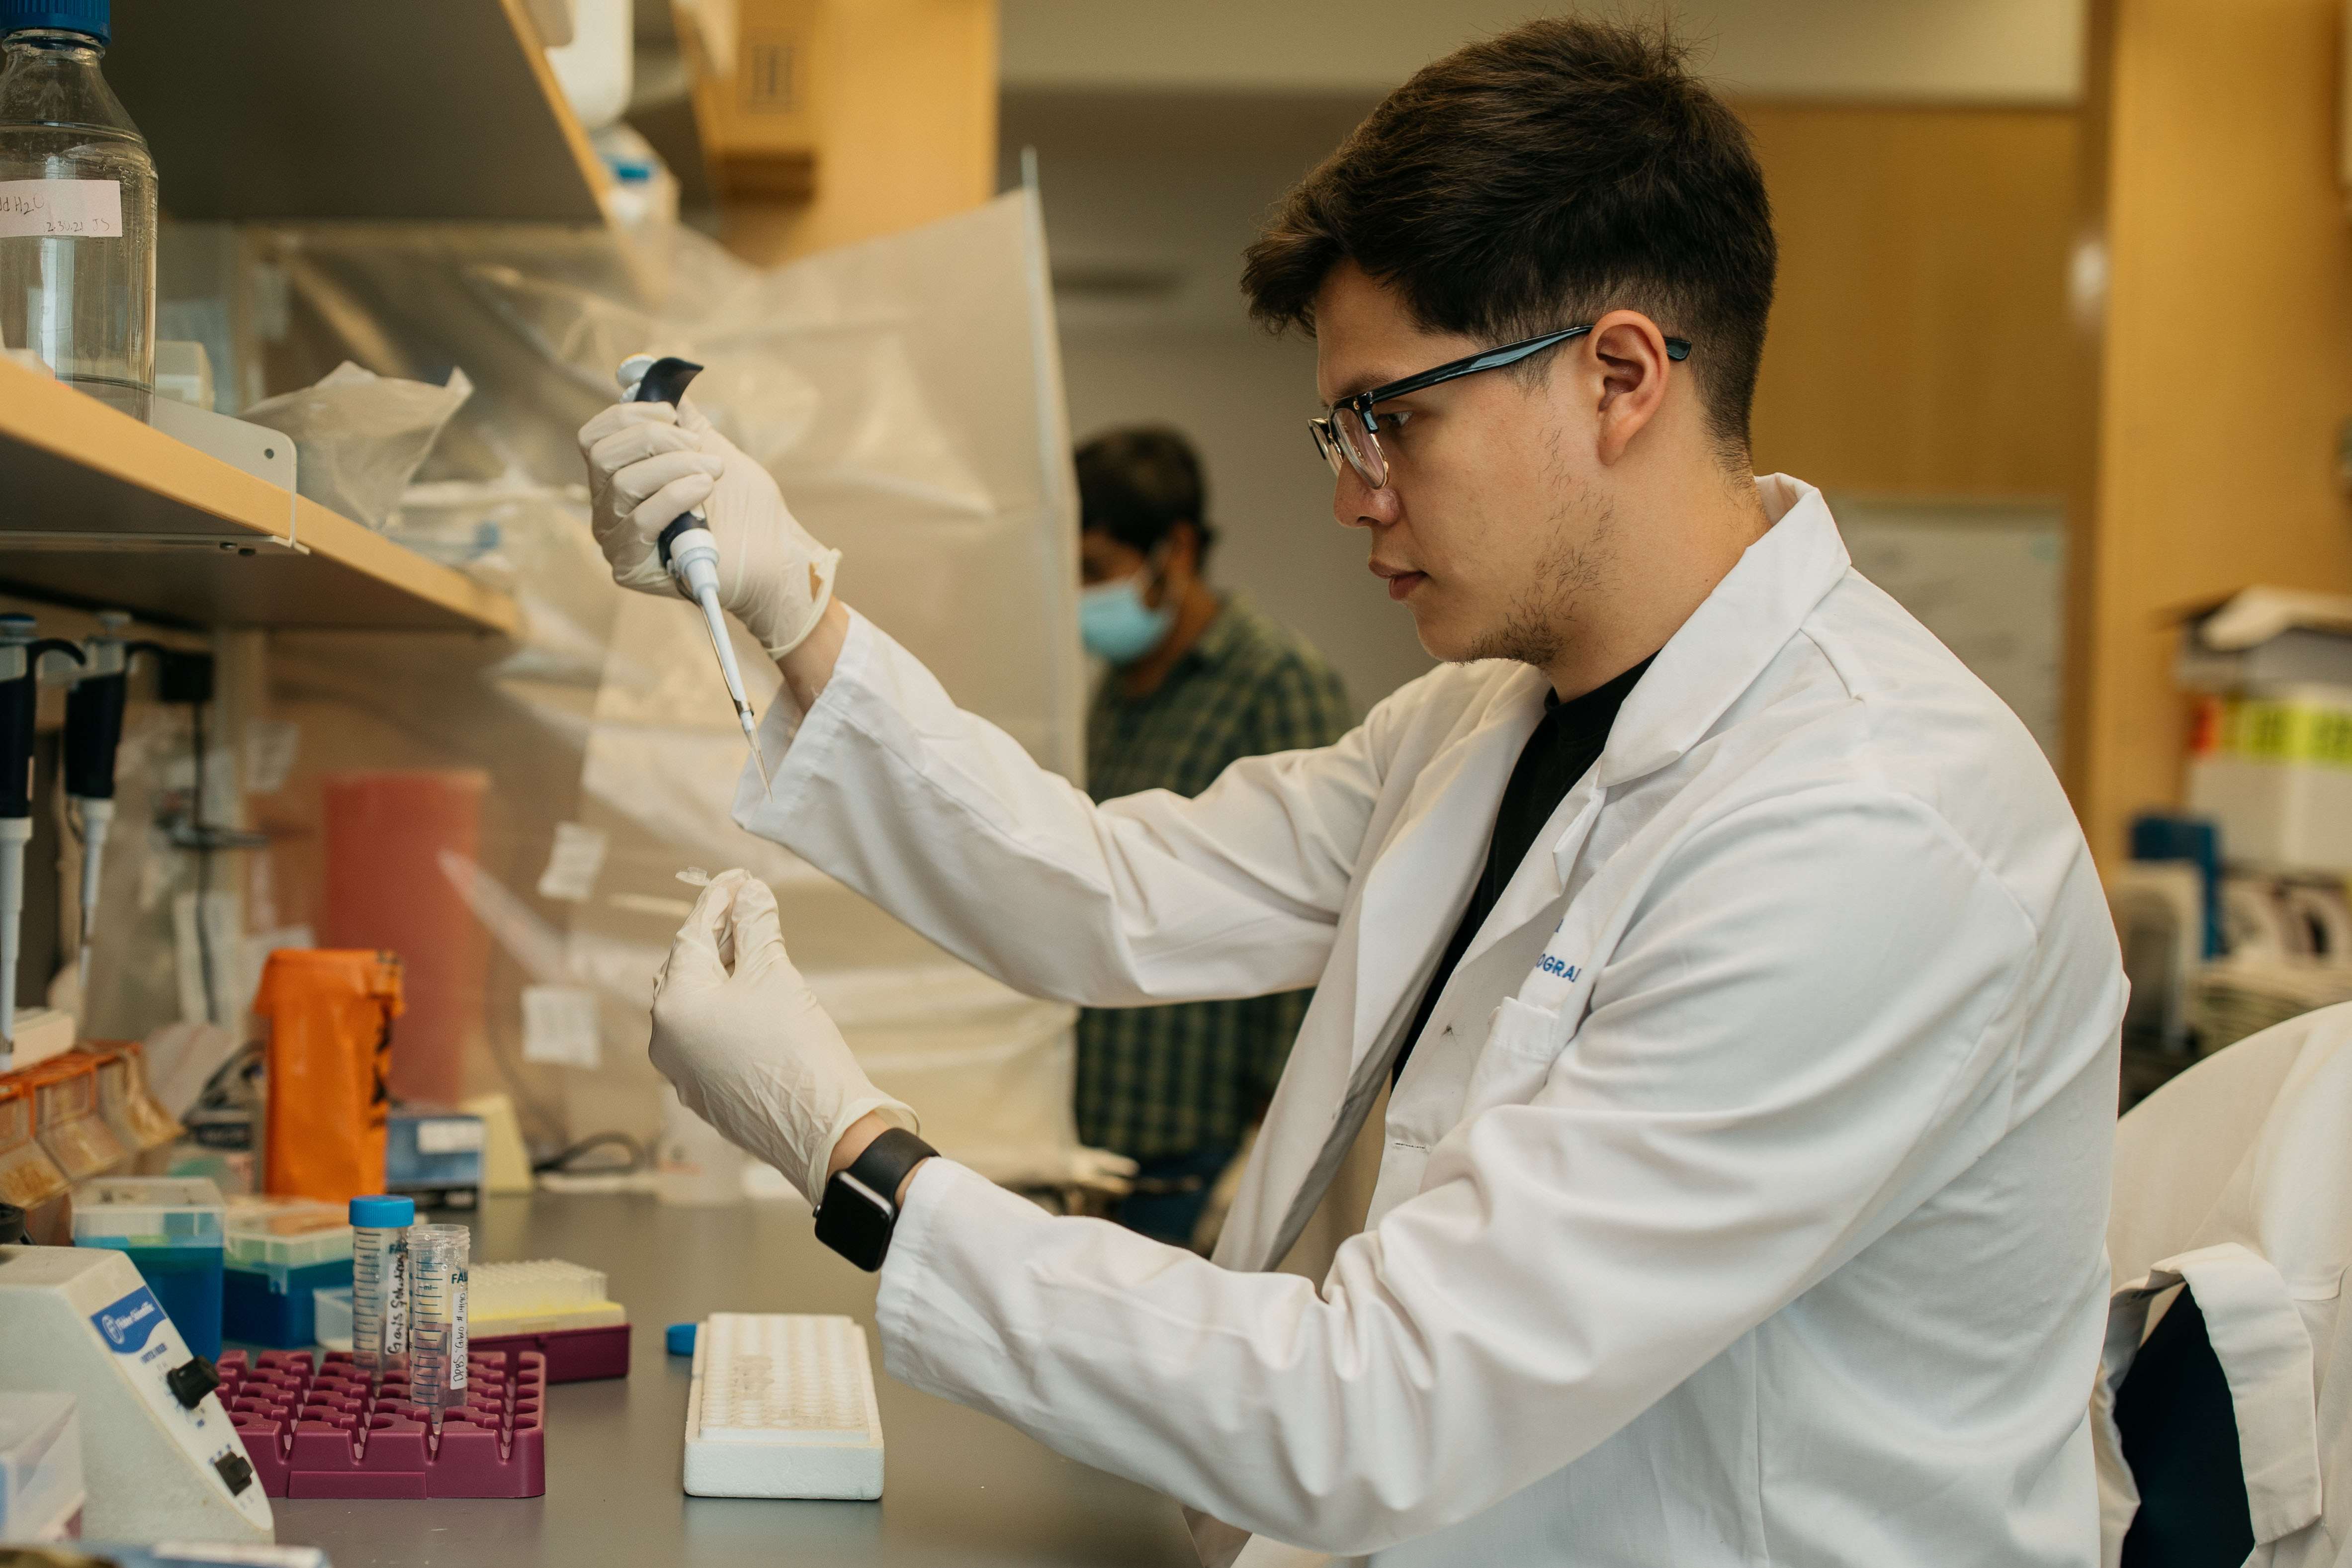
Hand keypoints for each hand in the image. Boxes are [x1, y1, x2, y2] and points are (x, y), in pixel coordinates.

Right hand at [576, 396, 842, 656]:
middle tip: (699, 447)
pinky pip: (639, 521)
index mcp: (620, 477)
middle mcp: (608, 508)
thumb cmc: (744, 507)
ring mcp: (615, 539)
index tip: (670, 413)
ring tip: (712, 471)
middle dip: (654, 440)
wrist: (774, 555)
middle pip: (602, 456)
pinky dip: (673, 496)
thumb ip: (683, 422)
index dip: (627, 415)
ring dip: (673, 467)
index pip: (595, 437)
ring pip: (621, 485)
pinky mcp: (630, 567)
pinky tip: (702, 490)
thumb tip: (659, 380)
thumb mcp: (712, 450)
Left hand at [651, 869, 915, 1203]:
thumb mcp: (775, 974)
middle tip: (749, 906)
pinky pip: (708, 1036)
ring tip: (756, 947)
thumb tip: (749, 893)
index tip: (740, 877)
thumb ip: (756, 927)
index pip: (692, 934)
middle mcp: (666, 1038)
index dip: (718, 899)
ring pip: (697, 1004)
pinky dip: (728, 1009)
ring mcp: (682, 1069)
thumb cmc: (795, 1048)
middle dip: (718, 934)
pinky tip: (756, 998)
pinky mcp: (705, 1092)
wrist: (822, 1131)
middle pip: (687, 968)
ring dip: (724, 972)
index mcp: (675, 1003)